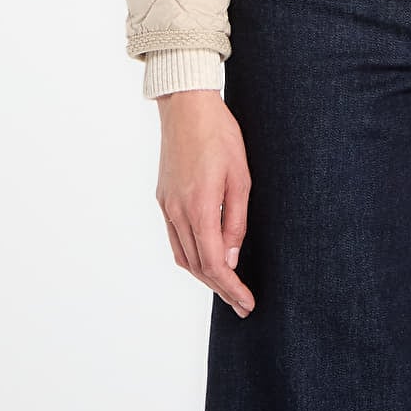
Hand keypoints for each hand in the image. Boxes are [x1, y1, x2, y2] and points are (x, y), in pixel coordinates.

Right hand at [154, 90, 255, 317]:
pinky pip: (175, 239)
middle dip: (221, 288)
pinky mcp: (163, 199)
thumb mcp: (241, 177)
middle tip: (242, 303)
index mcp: (200, 207)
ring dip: (204, 276)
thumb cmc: (220, 136)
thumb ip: (236, 222)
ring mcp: (167, 206)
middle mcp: (178, 212)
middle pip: (198, 266)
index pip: (215, 264)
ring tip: (227, 286)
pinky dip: (191, 256)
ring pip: (183, 256)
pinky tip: (206, 258)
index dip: (231, 288)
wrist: (187, 107)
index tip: (247, 303)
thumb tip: (232, 259)